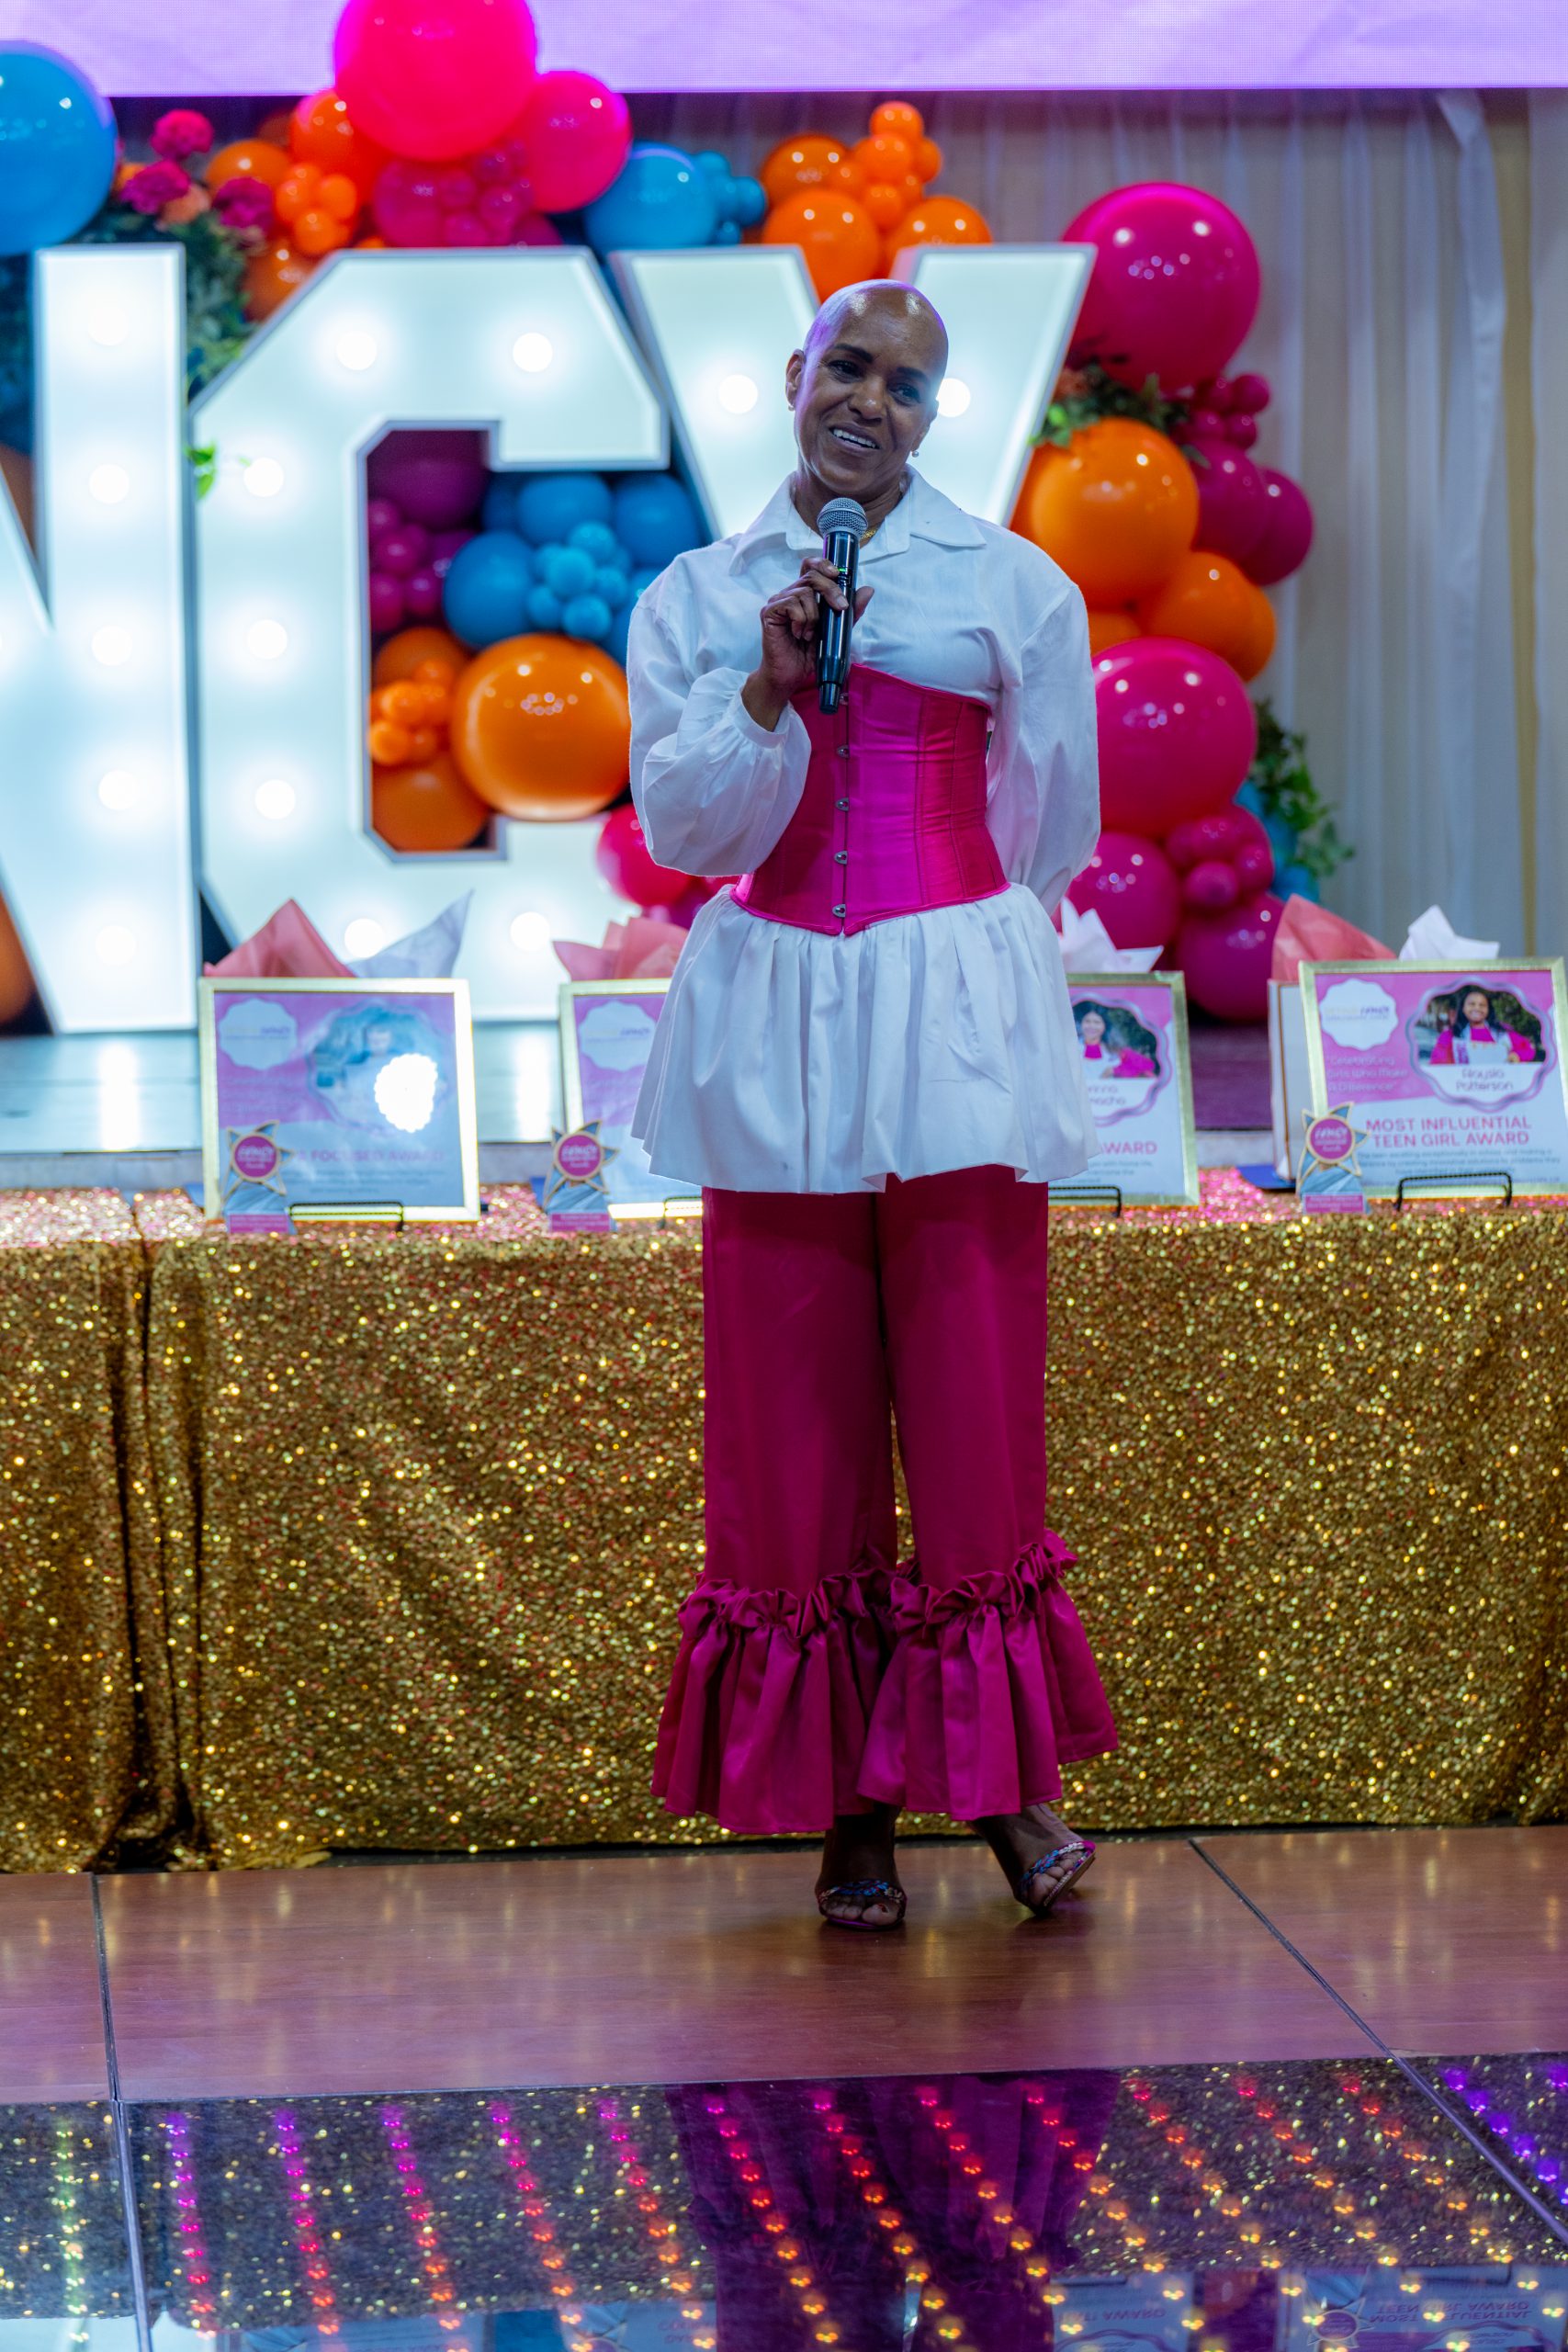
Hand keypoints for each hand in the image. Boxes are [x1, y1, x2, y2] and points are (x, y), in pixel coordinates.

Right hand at [741, 556, 872, 730]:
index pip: (810, 566)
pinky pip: (791, 605)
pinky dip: (801, 620)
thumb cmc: (808, 654)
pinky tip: (799, 634)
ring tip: (810, 634)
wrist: (789, 676)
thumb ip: (850, 612)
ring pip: (803, 593)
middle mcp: (790, 594)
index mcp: (804, 594)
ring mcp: (778, 602)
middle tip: (840, 608)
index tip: (837, 574)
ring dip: (814, 616)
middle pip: (811, 576)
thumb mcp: (836, 632)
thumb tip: (868, 590)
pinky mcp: (769, 613)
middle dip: (831, 589)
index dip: (823, 563)